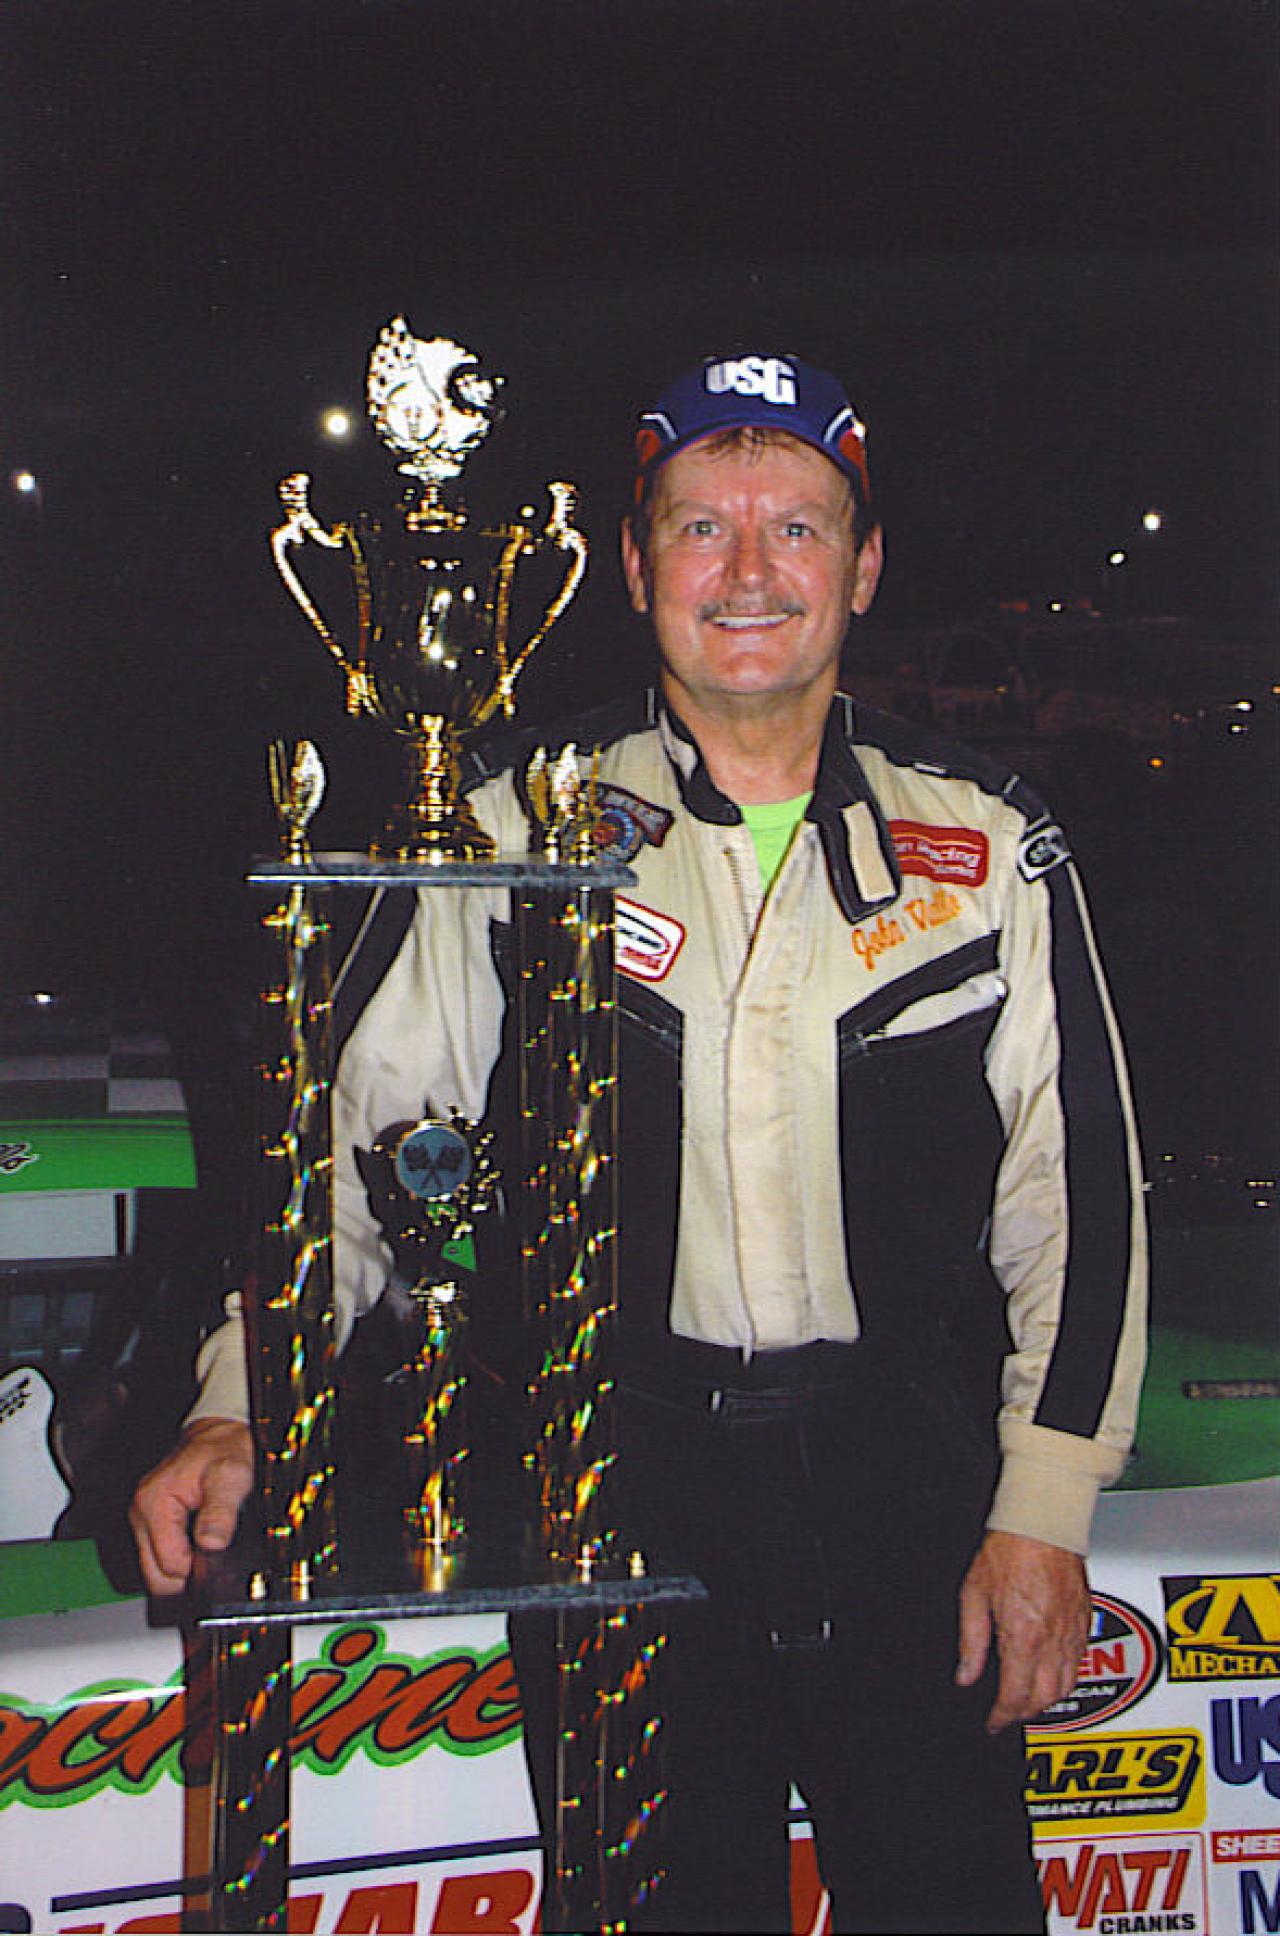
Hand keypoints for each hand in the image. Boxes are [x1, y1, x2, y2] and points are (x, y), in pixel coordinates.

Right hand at [129, 1418, 254, 1596]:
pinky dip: (183, 1558)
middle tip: (218, 1551)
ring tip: (211, 1542)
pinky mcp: (152, 1524)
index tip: (219, 1552)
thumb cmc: (225, 1448)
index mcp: (152, 1503)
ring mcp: (144, 1520)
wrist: (221, 1434)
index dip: (198, 1569)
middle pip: (156, 1577)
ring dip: (185, 1567)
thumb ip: (221, 1510)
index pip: (167, 1568)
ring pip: (157, 1572)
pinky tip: (202, 1543)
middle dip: (188, 1575)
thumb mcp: (231, 1474)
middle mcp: (140, 1513)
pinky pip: (163, 1558)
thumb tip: (211, 1544)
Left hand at [955, 1529, 1089, 1732]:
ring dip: (1047, 1700)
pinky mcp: (1085, 1620)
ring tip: (1027, 1698)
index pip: (1015, 1697)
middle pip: (1045, 1699)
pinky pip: (1079, 1662)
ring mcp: (1073, 1631)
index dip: (1002, 1717)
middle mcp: (1052, 1640)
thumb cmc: (1008, 1549)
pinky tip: (1051, 1672)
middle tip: (1007, 1712)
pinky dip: (1066, 1677)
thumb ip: (970, 1642)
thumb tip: (965, 1675)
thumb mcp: (973, 1595)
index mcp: (1023, 1636)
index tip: (992, 1723)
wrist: (1042, 1523)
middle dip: (1024, 1713)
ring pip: (1066, 1686)